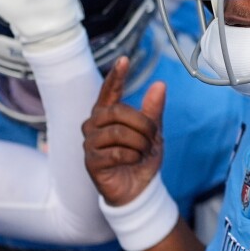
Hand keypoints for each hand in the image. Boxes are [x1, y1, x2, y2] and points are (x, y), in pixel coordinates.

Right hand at [83, 56, 165, 205]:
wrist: (139, 190)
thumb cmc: (141, 159)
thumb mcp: (153, 133)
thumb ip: (153, 110)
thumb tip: (160, 84)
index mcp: (107, 115)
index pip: (108, 92)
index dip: (115, 77)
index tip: (124, 60)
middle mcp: (94, 126)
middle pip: (117, 112)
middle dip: (142, 124)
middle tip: (152, 138)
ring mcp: (90, 144)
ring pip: (117, 132)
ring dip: (139, 143)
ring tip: (143, 152)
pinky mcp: (91, 162)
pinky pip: (116, 152)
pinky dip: (133, 157)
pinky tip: (134, 162)